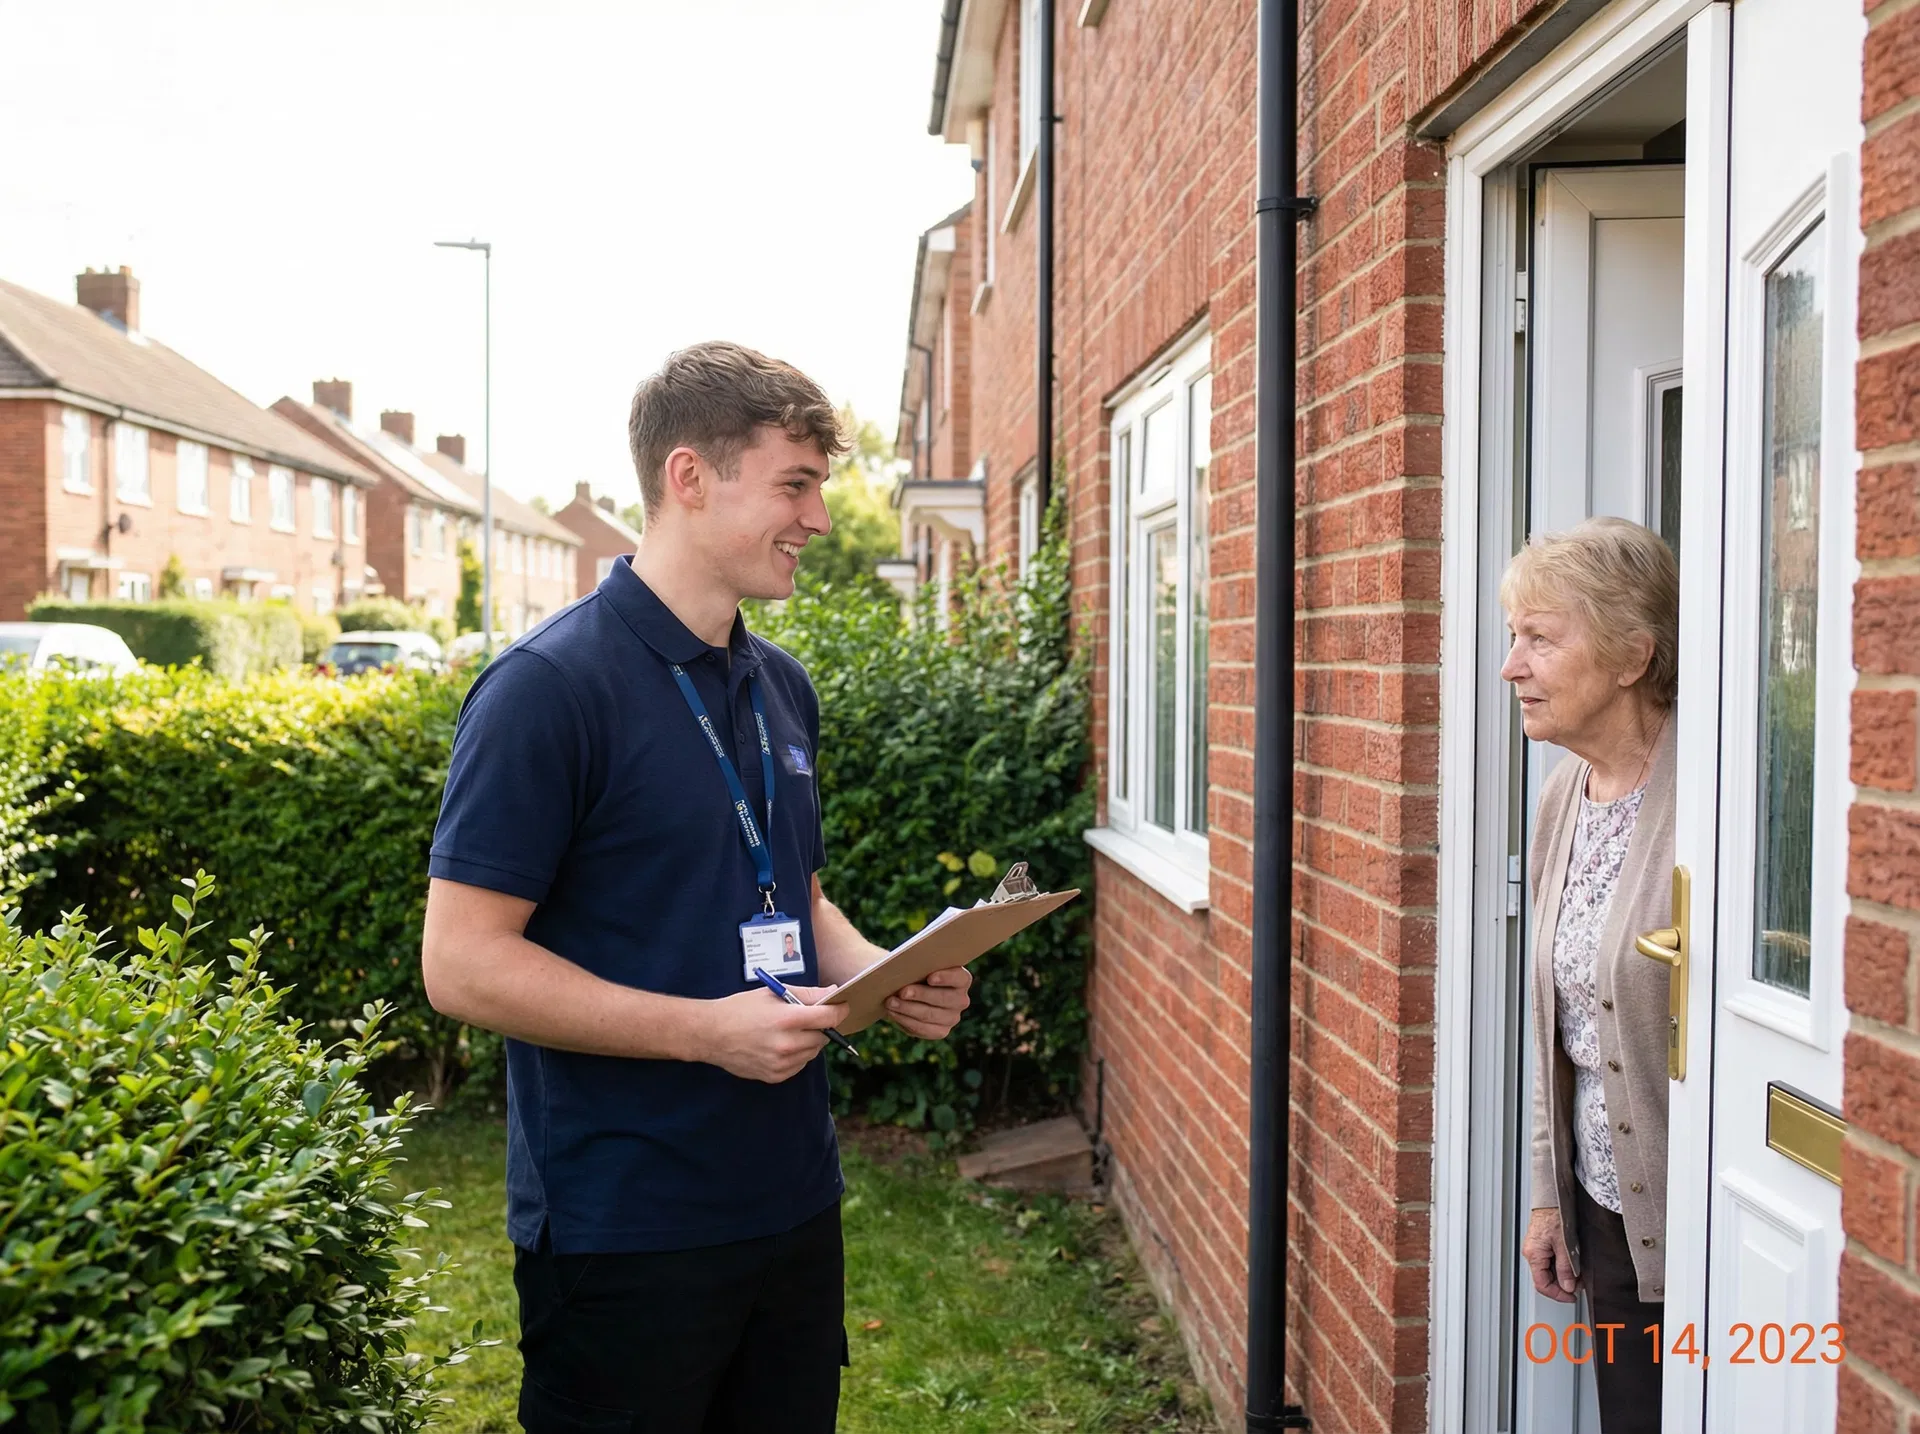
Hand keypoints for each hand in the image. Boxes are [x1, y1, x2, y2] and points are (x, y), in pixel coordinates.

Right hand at [700, 984, 845, 1083]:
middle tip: (809, 1018)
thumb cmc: (740, 1009)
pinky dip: (798, 1055)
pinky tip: (782, 1045)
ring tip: (791, 1031)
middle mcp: (786, 1044)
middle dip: (822, 1026)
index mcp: (786, 1019)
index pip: (828, 1017)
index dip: (839, 1010)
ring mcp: (780, 1063)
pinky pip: (799, 1065)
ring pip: (813, 1052)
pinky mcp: (775, 1076)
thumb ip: (806, 994)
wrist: (711, 1034)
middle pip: (823, 1037)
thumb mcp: (772, 993)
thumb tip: (832, 993)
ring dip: (810, 1041)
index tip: (843, 1006)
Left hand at [886, 966, 971, 1039]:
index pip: (959, 978)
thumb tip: (905, 970)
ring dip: (907, 1009)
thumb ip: (919, 965)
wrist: (911, 992)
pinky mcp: (941, 1031)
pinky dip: (905, 1020)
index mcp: (962, 979)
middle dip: (920, 995)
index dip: (945, 978)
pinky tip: (893, 1013)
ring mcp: (952, 1018)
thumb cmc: (917, 973)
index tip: (930, 978)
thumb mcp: (920, 966)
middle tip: (902, 992)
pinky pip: (923, 1029)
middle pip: (943, 998)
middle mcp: (961, 1000)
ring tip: (890, 1002)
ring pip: (929, 1015)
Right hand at [1523, 1207, 1577, 1302]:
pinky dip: (1562, 1265)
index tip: (1572, 1297)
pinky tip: (1572, 1261)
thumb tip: (1568, 1286)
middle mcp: (1532, 1252)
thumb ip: (1565, 1268)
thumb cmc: (1555, 1214)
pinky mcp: (1542, 1242)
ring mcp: (1536, 1247)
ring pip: (1549, 1270)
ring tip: (1578, 1271)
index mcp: (1533, 1254)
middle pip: (1545, 1278)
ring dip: (1564, 1274)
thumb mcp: (1565, 1245)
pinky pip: (1551, 1260)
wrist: (1553, 1196)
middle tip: (1579, 1284)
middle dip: (1563, 1284)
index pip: (1542, 1285)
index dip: (1558, 1294)